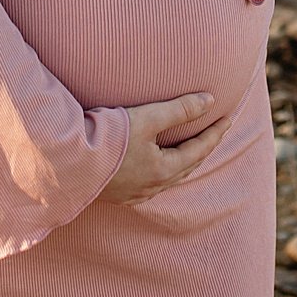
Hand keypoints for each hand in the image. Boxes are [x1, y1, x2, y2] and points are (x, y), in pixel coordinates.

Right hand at [100, 90, 231, 205]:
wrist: (68, 163)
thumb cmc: (108, 138)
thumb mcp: (147, 118)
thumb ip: (179, 109)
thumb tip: (210, 101)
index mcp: (163, 170)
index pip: (198, 149)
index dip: (214, 133)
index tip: (228, 118)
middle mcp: (152, 186)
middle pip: (187, 166)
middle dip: (203, 148)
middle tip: (215, 132)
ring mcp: (134, 194)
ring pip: (169, 178)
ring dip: (184, 162)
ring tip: (191, 148)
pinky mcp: (118, 195)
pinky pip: (151, 185)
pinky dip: (163, 172)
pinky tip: (157, 168)